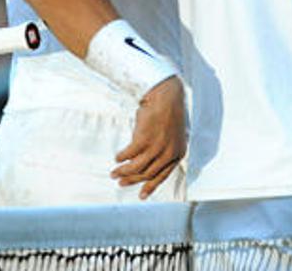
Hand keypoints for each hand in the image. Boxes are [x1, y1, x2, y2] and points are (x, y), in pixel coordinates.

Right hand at [111, 76, 186, 198]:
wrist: (166, 96)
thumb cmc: (169, 112)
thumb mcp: (173, 135)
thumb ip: (166, 149)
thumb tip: (150, 161)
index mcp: (177, 154)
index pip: (162, 176)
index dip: (150, 187)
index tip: (141, 195)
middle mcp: (168, 153)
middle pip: (147, 174)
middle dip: (132, 180)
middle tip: (121, 183)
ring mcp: (157, 147)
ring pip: (137, 167)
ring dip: (124, 171)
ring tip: (115, 172)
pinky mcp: (144, 139)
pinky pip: (129, 153)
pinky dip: (122, 157)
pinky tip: (117, 157)